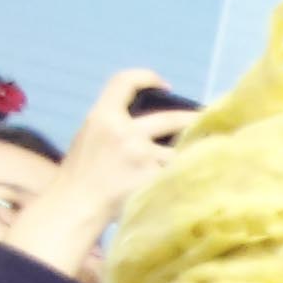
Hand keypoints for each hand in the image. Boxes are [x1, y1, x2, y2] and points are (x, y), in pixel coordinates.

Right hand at [1, 68, 192, 280]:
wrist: (75, 205)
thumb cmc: (82, 173)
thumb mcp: (89, 136)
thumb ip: (115, 123)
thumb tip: (153, 117)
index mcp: (102, 117)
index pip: (124, 82)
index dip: (146, 77)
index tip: (164, 85)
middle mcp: (123, 132)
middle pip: (171, 117)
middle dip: (192, 118)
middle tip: (206, 121)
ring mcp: (140, 156)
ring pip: (181, 149)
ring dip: (194, 151)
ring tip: (207, 154)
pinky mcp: (153, 178)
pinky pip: (179, 172)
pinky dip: (188, 173)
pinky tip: (194, 178)